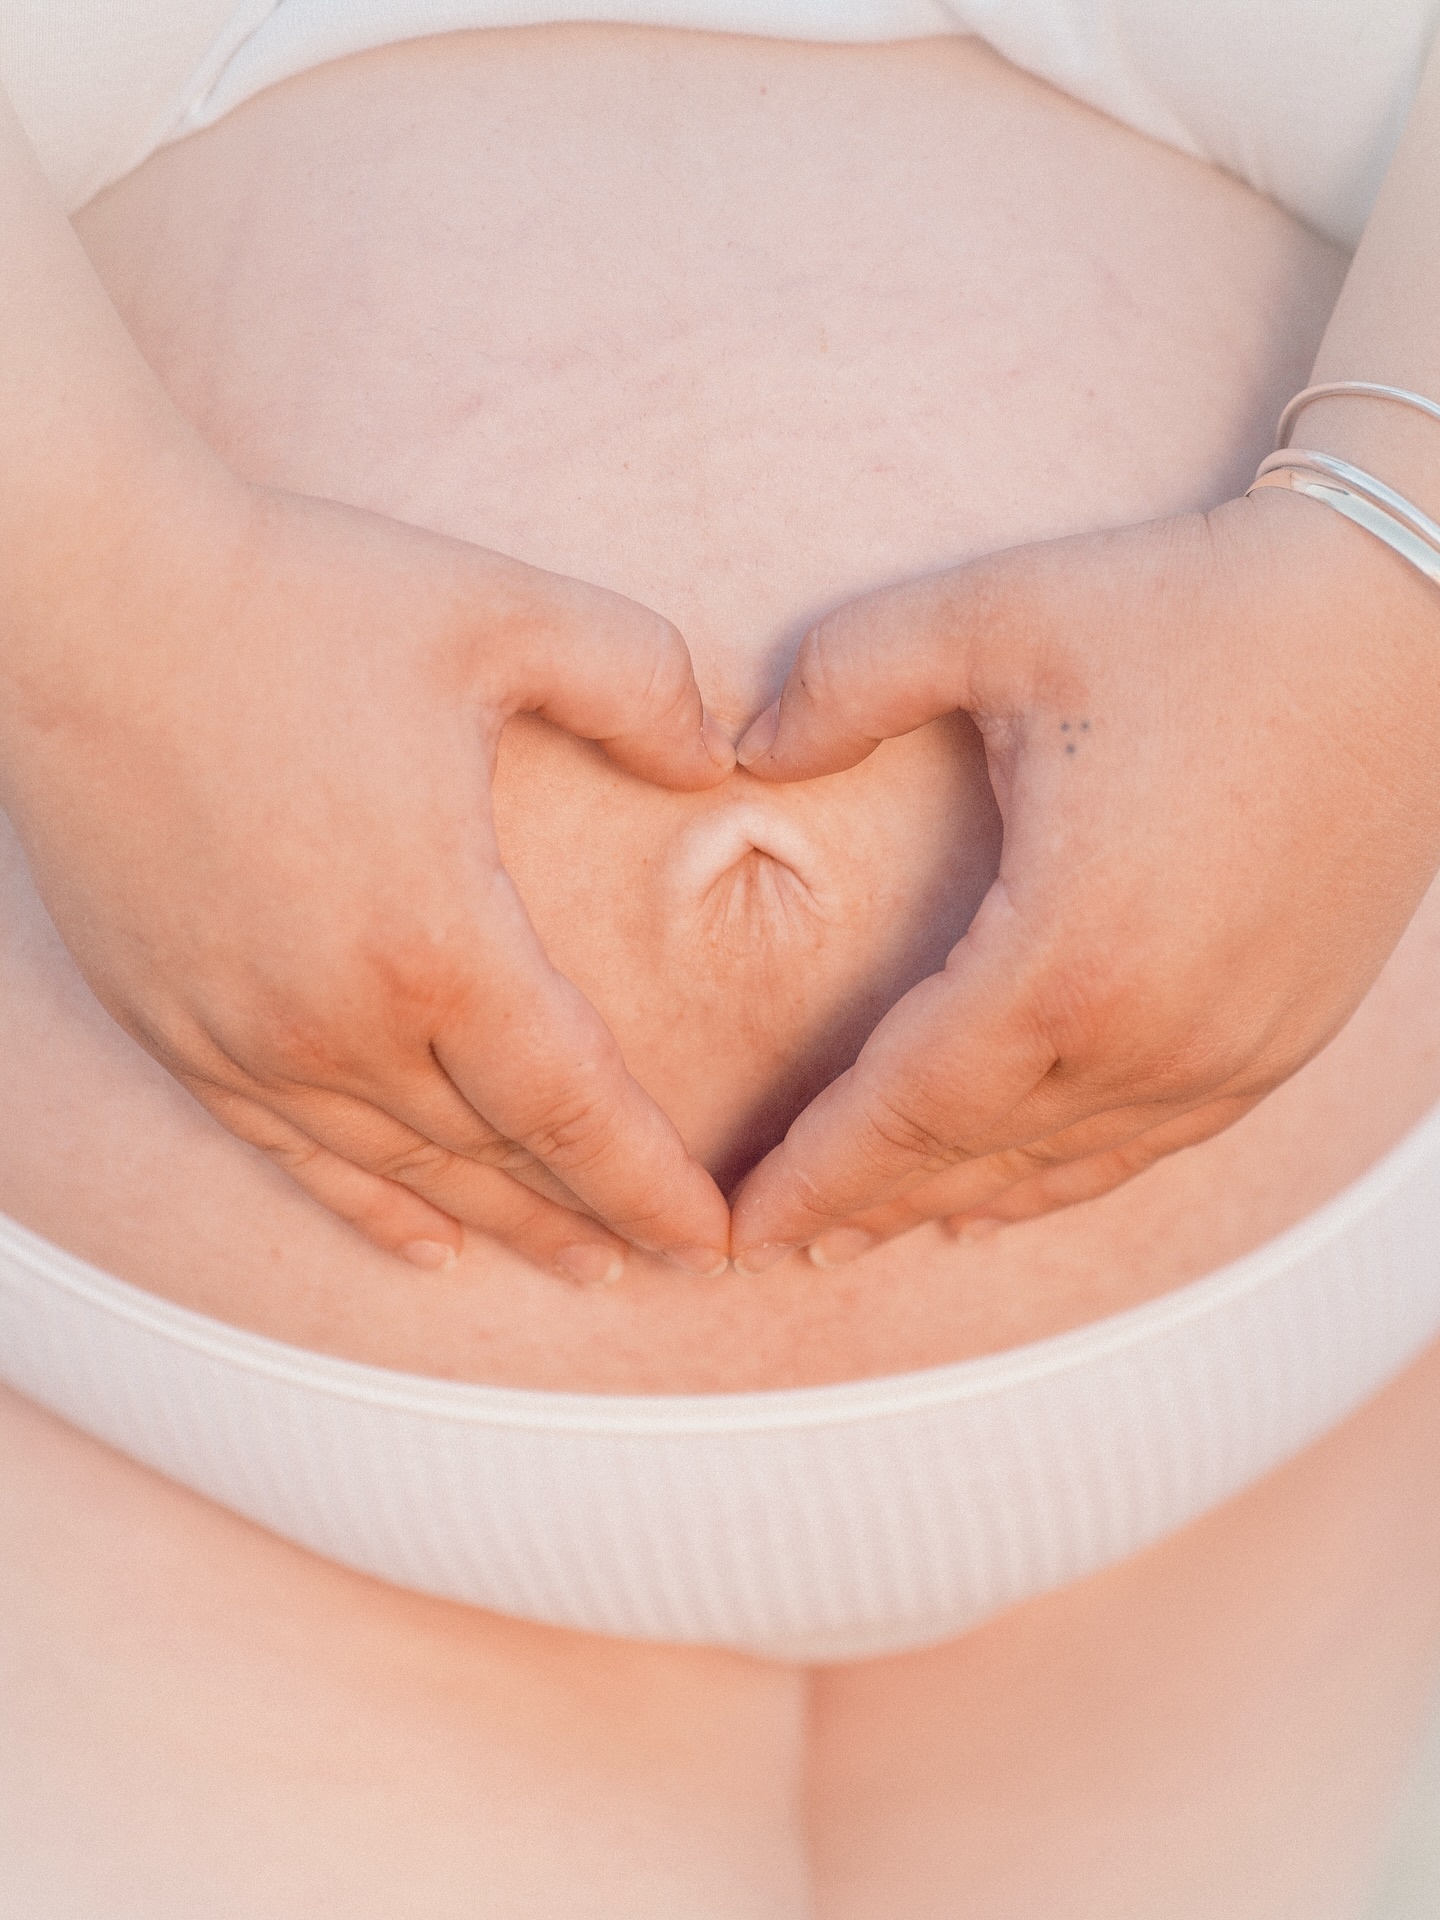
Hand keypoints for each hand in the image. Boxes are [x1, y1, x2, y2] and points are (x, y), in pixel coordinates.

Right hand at [0, 463, 734, 1280]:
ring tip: (572, 1260)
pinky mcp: (170, 1024)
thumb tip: (720, 761)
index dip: (651, 1183)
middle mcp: (338, 1019)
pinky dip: (365, 1205)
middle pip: (496, 1156)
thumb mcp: (506, 611)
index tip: (713, 1238)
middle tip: (662, 1262)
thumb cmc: (297, 598)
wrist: (82, 595)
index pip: (574, 1107)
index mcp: (438, 937)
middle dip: (591, 1215)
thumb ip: (642, 682)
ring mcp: (243, 1034)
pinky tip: (421, 1242)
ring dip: (495, 1222)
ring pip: (399, 1172)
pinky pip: (287, 1152)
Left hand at [728, 489, 1439, 1269]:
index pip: (904, 1106)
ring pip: (1058, 1170)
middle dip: (862, 1204)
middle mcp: (1155, 1038)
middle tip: (774, 1238)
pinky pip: (1145, 1146)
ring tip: (863, 1232)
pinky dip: (1059, 1180)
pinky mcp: (1281, 1041)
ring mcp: (1231, 1053)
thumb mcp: (998, 612)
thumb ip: (847, 678)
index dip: (815, 1170)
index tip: (741, 1227)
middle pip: (970, 1158)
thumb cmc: (1202, 612)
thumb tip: (741, 750)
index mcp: (1069, 955)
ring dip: (952, 1205)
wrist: (1411, 621)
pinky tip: (1006, 1193)